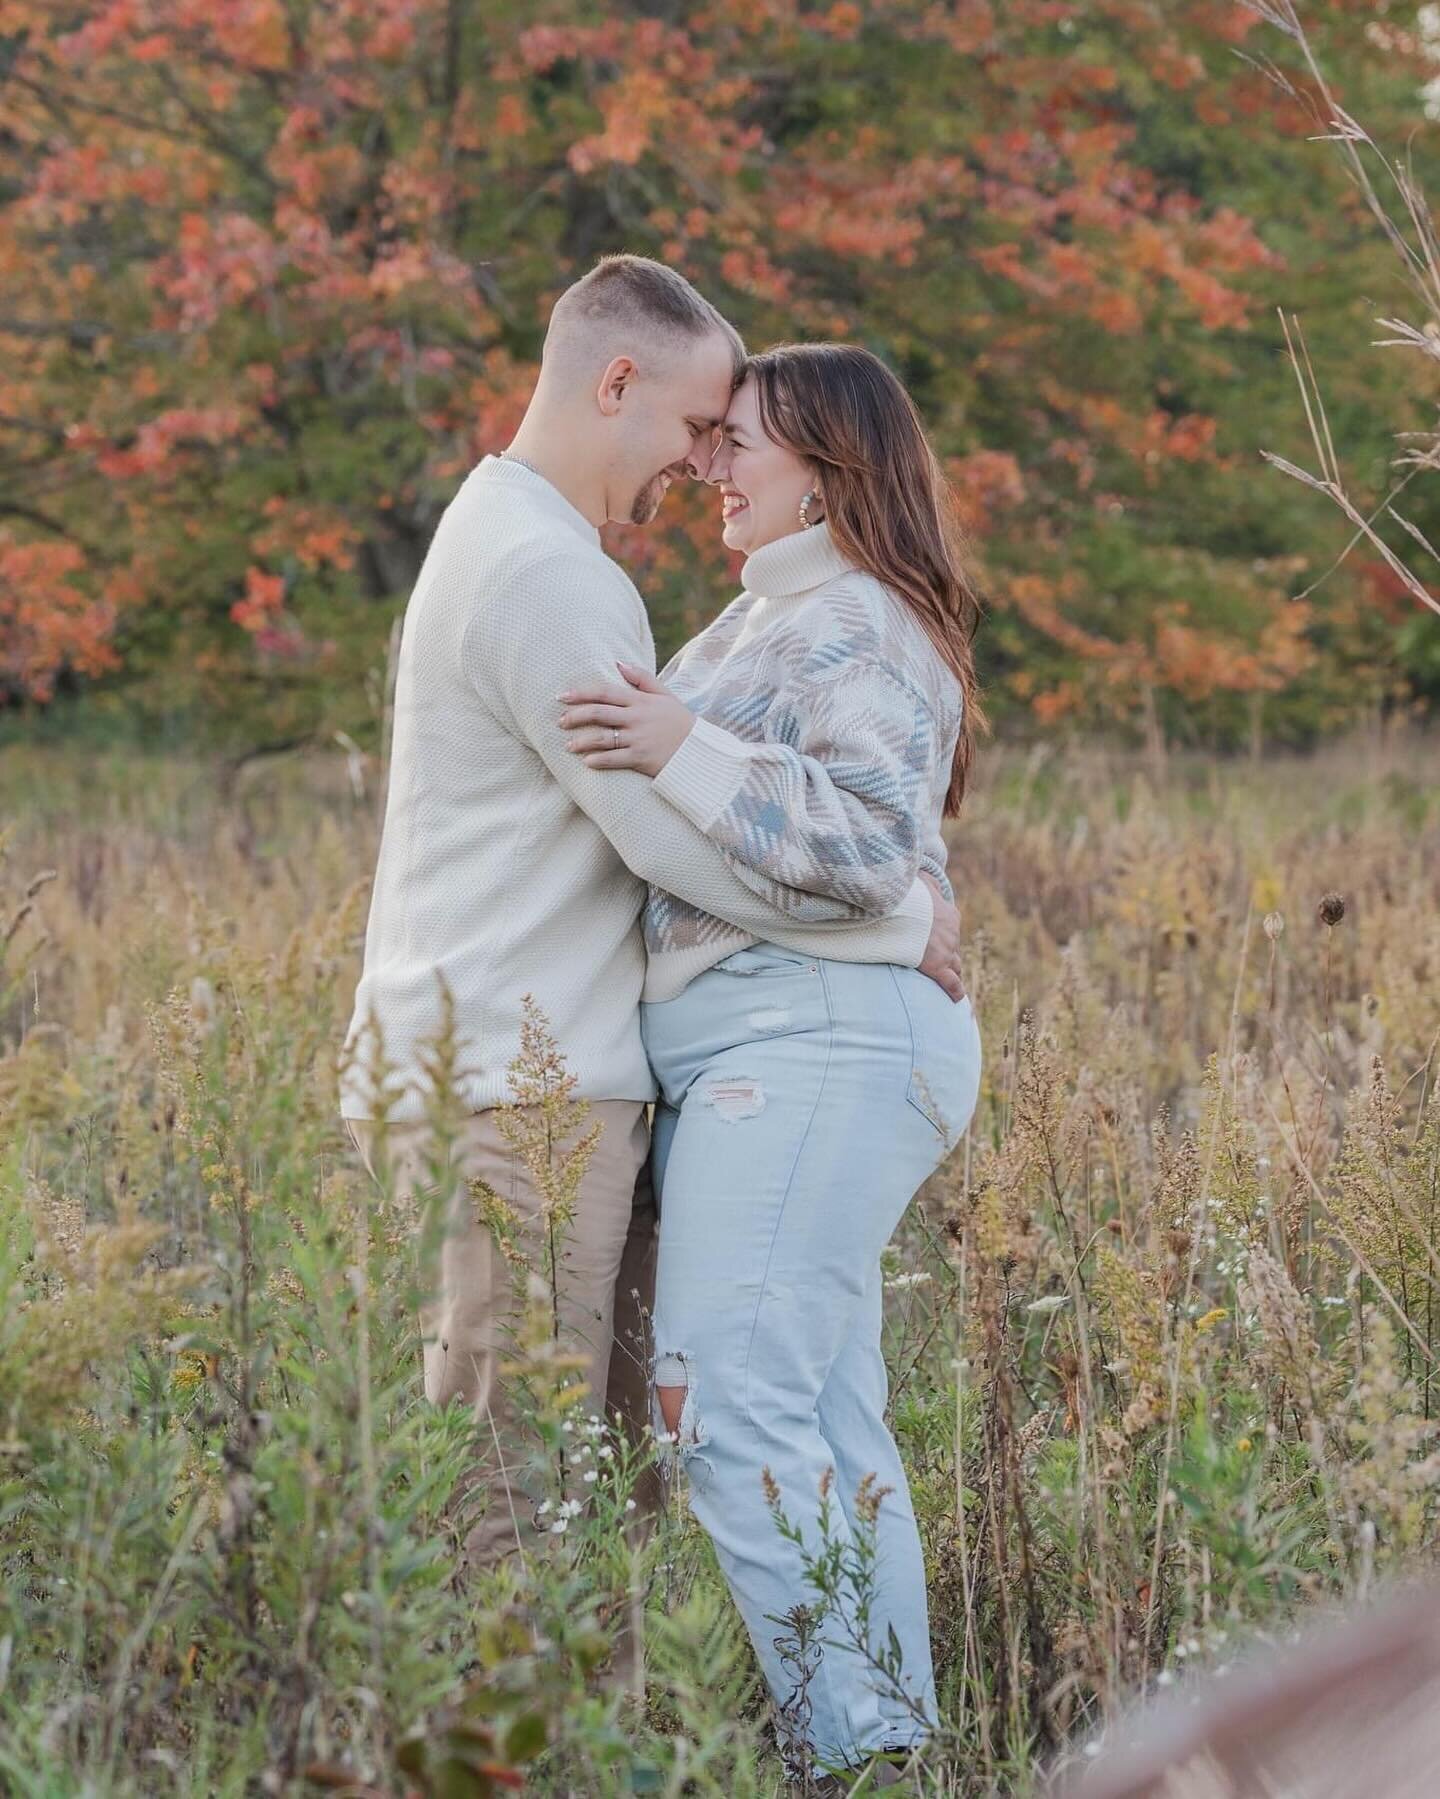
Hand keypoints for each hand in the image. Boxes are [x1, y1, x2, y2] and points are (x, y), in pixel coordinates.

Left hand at [557, 662, 694, 776]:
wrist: (699, 751)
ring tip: (568, 746)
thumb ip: (642, 678)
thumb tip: (617, 663)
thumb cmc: (680, 722)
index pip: (605, 692)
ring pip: (601, 738)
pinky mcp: (641, 758)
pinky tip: (587, 762)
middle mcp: (636, 718)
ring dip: (581, 742)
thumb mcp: (665, 695)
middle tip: (560, 722)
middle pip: (598, 713)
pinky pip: (614, 759)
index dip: (581, 693)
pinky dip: (598, 760)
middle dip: (575, 717)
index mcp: (640, 701)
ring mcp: (638, 738)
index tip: (562, 697)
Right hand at [917, 870, 966, 1002]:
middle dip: (950, 955)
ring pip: (955, 966)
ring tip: (949, 978)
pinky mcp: (937, 967)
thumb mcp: (919, 882)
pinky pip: (951, 984)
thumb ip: (925, 881)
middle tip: (943, 962)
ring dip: (953, 971)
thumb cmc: (907, 896)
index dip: (945, 936)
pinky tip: (956, 998)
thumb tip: (925, 873)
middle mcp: (952, 935)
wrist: (903, 911)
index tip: (938, 940)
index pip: (951, 928)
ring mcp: (946, 952)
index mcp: (949, 915)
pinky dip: (955, 991)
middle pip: (954, 949)